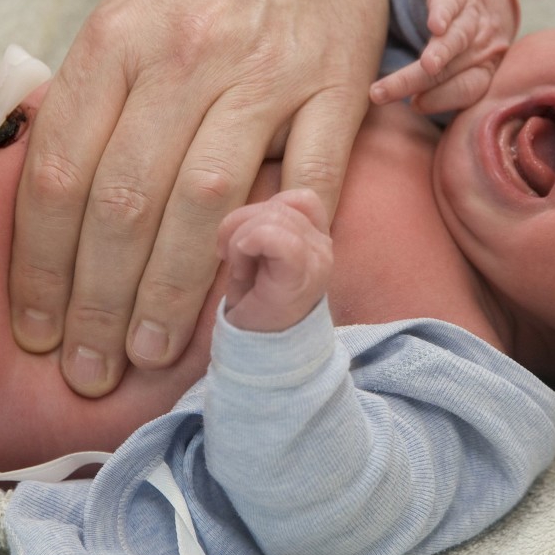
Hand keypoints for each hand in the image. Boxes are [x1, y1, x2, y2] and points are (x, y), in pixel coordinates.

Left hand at [7, 0, 516, 396]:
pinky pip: (311, 181)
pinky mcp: (337, 87)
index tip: (34, 323)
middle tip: (85, 366)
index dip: (41, 263)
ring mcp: (267, 74)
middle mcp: (186, 57)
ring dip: (171, 295)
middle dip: (97, 302)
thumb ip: (96, 88)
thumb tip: (59, 193)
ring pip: (206, 206)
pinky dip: (284, 247)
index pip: (63, 170)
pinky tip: (255, 303)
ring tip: (147, 354)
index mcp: (120, 36)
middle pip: (126, 203)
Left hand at [216, 189, 332, 332]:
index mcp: (315, 235)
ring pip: (272, 215)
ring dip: (240, 238)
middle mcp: (323, 244)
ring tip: (239, 268)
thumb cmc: (253, 303)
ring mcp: (316, 259)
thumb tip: (240, 201)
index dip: (261, 209)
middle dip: (240, 224)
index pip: (295, 196)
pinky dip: (245, 244)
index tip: (240, 242)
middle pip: (277, 203)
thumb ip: (261, 221)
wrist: (260, 357)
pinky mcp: (300, 275)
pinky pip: (272, 236)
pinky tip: (241, 269)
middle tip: (230, 258)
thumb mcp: (256, 252)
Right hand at [369, 0, 517, 113]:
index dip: (443, 99)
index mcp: (482, 70)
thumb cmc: (469, 40)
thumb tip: (416, 106)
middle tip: (384, 93)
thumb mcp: (467, 64)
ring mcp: (472, 19)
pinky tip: (436, 25)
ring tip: (427, 65)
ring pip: (457, 39)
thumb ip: (449, 85)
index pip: (467, 89)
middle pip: (450, 69)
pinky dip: (444, 15)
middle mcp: (480, 47)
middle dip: (418, 82)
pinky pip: (453, 4)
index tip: (415, 105)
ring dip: (442, 52)